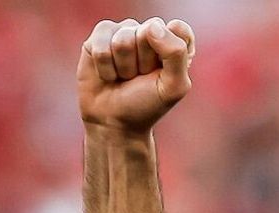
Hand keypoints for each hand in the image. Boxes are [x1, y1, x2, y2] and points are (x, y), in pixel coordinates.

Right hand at [77, 17, 194, 134]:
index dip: (170, 51)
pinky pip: (101, 45)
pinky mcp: (99, 37)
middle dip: (144, 62)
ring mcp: (124, 32)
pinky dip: (105, 67)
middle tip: (140, 78)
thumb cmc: (147, 104)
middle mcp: (149, 33)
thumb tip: (152, 26)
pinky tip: (108, 74)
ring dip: (124, 67)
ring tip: (124, 77)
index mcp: (175, 44)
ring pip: (123, 40)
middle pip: (148, 32)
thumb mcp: (173, 86)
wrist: (113, 120)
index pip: (179, 28)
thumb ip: (176, 53)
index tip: (164, 72)